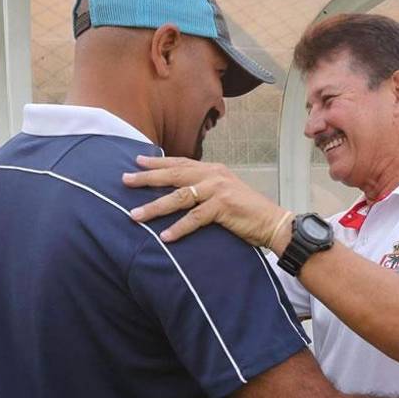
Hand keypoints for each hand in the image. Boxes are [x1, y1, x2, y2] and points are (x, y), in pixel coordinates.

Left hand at [124, 157, 291, 248]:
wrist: (273, 222)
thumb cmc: (247, 211)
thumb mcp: (224, 193)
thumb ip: (205, 189)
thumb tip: (180, 193)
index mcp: (213, 170)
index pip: (180, 163)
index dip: (158, 162)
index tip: (137, 161)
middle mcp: (214, 175)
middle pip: (174, 175)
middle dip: (147, 178)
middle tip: (126, 181)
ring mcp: (218, 190)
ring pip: (179, 197)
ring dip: (155, 207)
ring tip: (135, 214)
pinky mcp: (223, 207)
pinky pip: (195, 218)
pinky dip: (179, 228)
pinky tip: (165, 236)